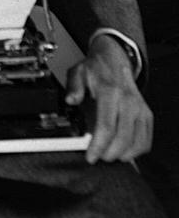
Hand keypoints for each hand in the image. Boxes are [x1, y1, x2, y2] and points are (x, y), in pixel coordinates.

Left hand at [66, 35, 151, 162]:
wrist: (115, 60)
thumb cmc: (96, 69)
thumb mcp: (78, 72)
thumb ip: (73, 87)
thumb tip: (70, 100)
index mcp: (110, 92)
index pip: (106, 126)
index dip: (98, 145)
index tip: (90, 156)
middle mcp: (128, 101)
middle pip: (122, 138)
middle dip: (109, 153)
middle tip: (97, 157)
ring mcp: (140, 109)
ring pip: (137, 142)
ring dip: (123, 154)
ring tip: (108, 155)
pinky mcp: (147, 115)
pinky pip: (146, 139)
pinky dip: (137, 150)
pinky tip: (124, 151)